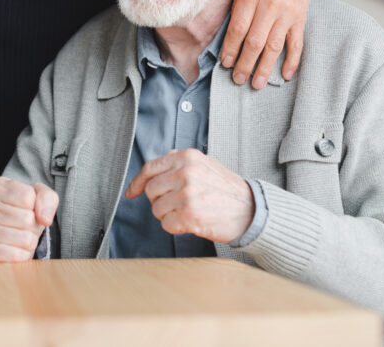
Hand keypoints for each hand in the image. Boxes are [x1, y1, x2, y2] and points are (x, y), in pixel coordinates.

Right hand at [0, 177, 57, 261]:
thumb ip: (47, 198)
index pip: (28, 197)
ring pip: (25, 239)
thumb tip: (45, 219)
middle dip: (32, 225)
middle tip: (22, 225)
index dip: (34, 206)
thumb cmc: (19, 208)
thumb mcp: (35, 194)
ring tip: (18, 235)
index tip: (24, 208)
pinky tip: (14, 247)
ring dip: (29, 240)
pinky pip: (17, 256)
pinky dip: (23, 254)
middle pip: (27, 219)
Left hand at [125, 149, 253, 242]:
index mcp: (187, 158)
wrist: (251, 209)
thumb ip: (180, 161)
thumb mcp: (205, 163)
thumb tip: (156, 165)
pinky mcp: (190, 216)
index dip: (137, 183)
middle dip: (159, 200)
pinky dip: (175, 227)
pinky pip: (166, 224)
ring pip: (157, 209)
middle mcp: (185, 173)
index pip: (150, 169)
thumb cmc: (226, 189)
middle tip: (176, 204)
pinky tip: (190, 222)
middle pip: (151, 191)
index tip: (132, 192)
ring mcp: (187, 194)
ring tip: (188, 212)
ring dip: (168, 215)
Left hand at [221, 0, 316, 88]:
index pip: (238, 28)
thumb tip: (228, 34)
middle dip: (245, 64)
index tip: (224, 63)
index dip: (230, 48)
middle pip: (255, 41)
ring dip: (265, 68)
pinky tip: (285, 75)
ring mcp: (287, 13)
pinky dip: (292, 60)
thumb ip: (236, 4)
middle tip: (237, 79)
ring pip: (274, 46)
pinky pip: (297, 43)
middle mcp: (270, 4)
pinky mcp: (300, 18)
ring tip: (256, 84)